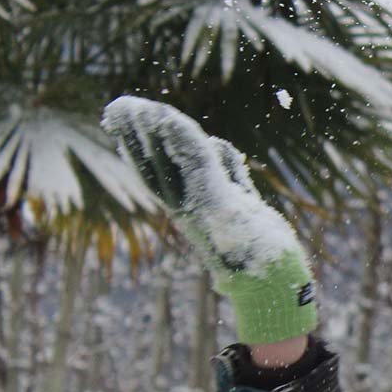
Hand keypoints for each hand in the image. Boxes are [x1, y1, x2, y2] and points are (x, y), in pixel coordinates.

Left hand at [101, 96, 317, 346]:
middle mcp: (196, 204)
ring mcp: (222, 207)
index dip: (134, 134)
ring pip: (195, 168)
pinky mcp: (247, 211)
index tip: (117, 108)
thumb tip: (163, 120)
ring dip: (181, 142)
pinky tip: (221, 147)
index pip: (151, 161)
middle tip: (123, 105)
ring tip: (168, 120)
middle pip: (163, 162)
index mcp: (183, 203)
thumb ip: (193, 158)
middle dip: (145, 132)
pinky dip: (225, 161)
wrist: (274, 287)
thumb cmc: (244, 251)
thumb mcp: (213, 199)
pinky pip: (231, 180)